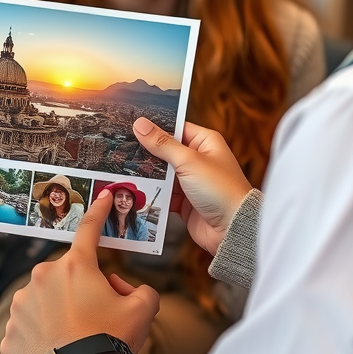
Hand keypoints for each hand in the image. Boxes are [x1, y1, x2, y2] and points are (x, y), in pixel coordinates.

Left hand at [1, 190, 158, 353]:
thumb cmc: (112, 342)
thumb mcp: (142, 309)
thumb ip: (139, 289)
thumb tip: (122, 288)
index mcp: (74, 267)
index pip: (89, 231)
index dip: (98, 212)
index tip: (101, 197)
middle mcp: (41, 279)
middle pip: (65, 278)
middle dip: (80, 291)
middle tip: (97, 319)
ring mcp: (20, 307)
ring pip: (42, 303)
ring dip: (57, 315)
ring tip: (75, 343)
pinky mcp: (8, 336)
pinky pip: (27, 331)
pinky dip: (41, 340)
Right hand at [133, 117, 251, 255]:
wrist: (232, 229)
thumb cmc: (221, 190)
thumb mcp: (189, 161)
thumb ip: (162, 143)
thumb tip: (141, 124)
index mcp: (204, 142)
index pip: (174, 128)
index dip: (154, 127)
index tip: (131, 124)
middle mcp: (197, 159)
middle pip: (164, 151)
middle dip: (145, 152)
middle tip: (120, 147)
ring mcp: (189, 181)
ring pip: (161, 173)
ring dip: (146, 174)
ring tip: (121, 169)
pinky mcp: (184, 200)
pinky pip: (162, 193)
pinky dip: (151, 193)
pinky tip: (135, 191)